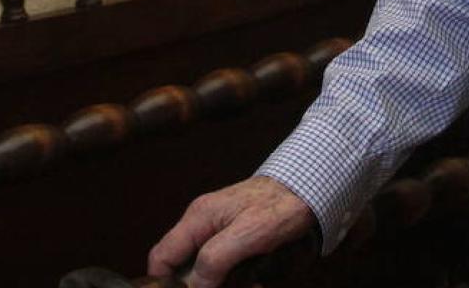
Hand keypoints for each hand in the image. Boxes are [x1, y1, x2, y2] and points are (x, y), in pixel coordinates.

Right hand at [147, 176, 315, 287]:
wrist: (306, 189)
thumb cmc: (281, 205)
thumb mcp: (248, 234)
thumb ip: (216, 258)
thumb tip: (194, 284)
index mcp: (198, 219)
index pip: (161, 257)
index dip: (165, 282)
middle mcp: (201, 224)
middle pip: (181, 266)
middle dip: (199, 285)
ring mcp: (216, 229)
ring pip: (203, 269)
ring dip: (220, 284)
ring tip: (249, 285)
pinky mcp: (232, 236)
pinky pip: (222, 264)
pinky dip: (233, 278)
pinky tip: (253, 282)